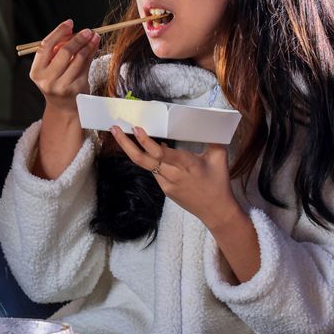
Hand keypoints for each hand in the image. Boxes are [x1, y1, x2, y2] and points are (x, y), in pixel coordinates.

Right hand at [29, 20, 100, 113]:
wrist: (63, 107)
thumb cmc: (57, 81)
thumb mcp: (50, 68)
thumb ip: (57, 50)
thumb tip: (72, 30)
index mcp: (36, 72)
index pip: (45, 47)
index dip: (58, 32)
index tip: (69, 23)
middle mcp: (47, 80)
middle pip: (63, 52)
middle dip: (77, 38)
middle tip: (87, 30)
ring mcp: (61, 86)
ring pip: (77, 59)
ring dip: (88, 45)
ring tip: (94, 36)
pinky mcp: (76, 89)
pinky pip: (85, 67)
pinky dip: (91, 54)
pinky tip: (95, 46)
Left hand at [109, 125, 238, 228]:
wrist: (216, 211)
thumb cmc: (219, 183)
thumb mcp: (219, 157)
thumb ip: (211, 139)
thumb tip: (203, 123)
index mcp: (186, 164)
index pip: (160, 152)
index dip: (146, 141)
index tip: (135, 128)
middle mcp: (172, 174)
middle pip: (142, 159)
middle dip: (125, 144)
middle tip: (114, 129)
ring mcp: (166, 184)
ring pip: (145, 165)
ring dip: (133, 149)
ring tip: (122, 135)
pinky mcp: (165, 190)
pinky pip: (154, 172)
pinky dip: (150, 159)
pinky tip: (148, 149)